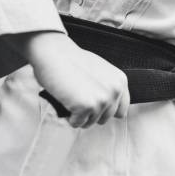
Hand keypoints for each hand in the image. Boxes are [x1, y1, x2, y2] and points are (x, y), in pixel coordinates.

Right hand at [10, 31, 129, 127]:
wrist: (54, 52)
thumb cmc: (70, 60)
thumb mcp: (99, 71)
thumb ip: (107, 87)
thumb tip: (105, 103)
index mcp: (120, 81)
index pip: (120, 111)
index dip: (105, 111)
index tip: (95, 106)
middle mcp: (115, 91)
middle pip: (105, 119)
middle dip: (90, 113)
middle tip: (77, 99)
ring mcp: (102, 99)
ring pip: (91, 122)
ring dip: (79, 115)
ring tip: (71, 98)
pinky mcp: (87, 106)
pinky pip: (77, 123)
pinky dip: (69, 117)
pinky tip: (65, 102)